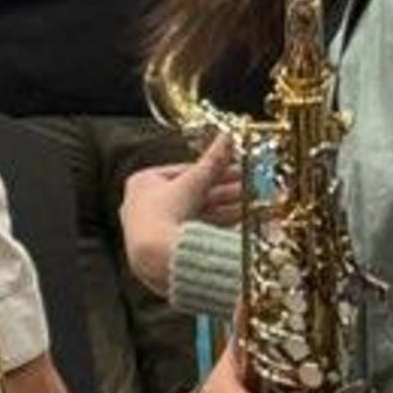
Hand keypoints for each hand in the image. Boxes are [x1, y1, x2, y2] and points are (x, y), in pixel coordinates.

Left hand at [120, 134, 240, 294]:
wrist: (154, 256)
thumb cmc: (164, 214)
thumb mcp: (194, 182)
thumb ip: (213, 160)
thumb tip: (228, 136)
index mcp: (142, 183)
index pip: (183, 171)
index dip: (214, 170)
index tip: (237, 169)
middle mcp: (142, 205)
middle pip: (191, 194)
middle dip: (224, 191)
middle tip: (249, 186)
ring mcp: (152, 228)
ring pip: (195, 213)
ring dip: (225, 208)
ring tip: (251, 203)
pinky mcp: (164, 247)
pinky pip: (193, 231)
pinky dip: (215, 225)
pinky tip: (239, 221)